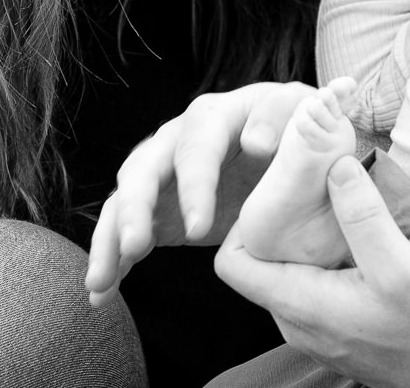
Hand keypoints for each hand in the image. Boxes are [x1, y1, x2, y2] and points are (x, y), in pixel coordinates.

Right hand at [85, 80, 352, 306]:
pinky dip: (112, 259)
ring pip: (126, 198)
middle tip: (136, 247)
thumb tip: (254, 141)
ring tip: (102, 279)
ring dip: (111, 237)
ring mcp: (165, 171)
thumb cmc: (308, 140)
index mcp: (221, 114)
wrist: (302, 164)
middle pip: (146, 166)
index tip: (199, 228)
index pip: (198, 143)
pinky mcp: (158, 206)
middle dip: (137, 208)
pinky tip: (101, 294)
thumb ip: (287, 123)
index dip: (194, 183)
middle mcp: (182, 137)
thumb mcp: (309, 124)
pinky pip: (125, 229)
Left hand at [215, 155, 409, 387]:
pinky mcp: (341, 333)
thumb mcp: (402, 266)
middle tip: (306, 187)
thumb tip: (335, 166)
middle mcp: (300, 325)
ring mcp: (320, 333)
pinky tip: (356, 241)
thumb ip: (364, 217)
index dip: (243, 221)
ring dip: (302, 242)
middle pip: (258, 267)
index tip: (274, 190)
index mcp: (303, 306)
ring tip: (332, 208)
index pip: (232, 264)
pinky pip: (313, 291)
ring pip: (288, 277)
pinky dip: (323, 261)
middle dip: (275, 225)